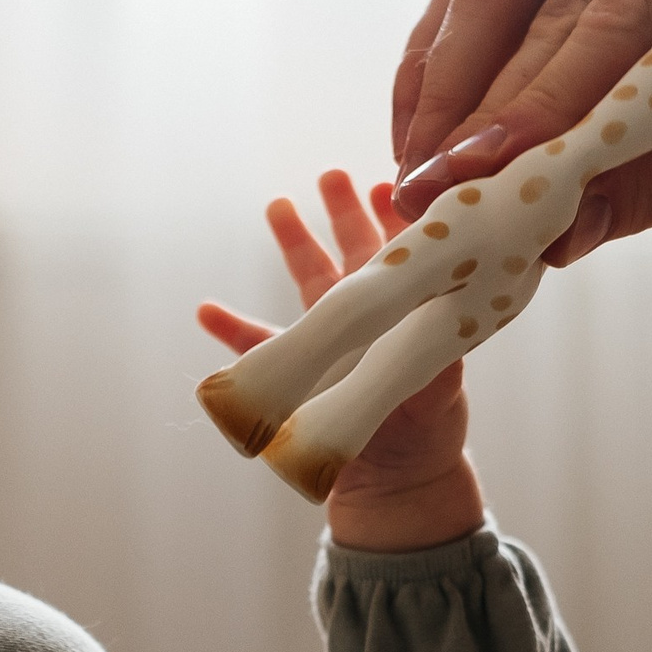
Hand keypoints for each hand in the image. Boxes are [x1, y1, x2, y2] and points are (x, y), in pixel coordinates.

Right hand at [198, 170, 485, 551]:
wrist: (399, 478)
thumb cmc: (430, 427)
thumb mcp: (442, 385)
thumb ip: (440, 349)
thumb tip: (445, 314)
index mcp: (403, 309)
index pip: (399, 252)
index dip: (393, 215)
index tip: (388, 183)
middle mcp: (364, 315)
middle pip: (350, 250)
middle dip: (342, 209)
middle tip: (334, 174)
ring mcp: (328, 340)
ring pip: (306, 279)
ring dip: (294, 242)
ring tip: (279, 205)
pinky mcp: (295, 374)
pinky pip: (256, 348)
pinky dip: (229, 329)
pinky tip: (206, 310)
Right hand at [389, 0, 651, 254]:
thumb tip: (558, 238)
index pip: (612, 26)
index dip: (535, 106)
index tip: (479, 173)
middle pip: (542, 13)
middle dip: (474, 114)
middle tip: (424, 194)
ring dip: (441, 90)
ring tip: (412, 175)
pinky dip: (440, 64)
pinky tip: (417, 131)